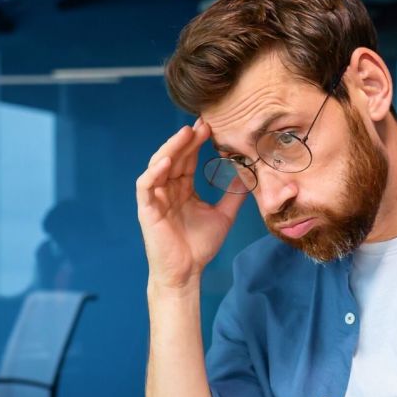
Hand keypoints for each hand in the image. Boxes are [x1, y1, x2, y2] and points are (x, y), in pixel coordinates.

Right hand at [136, 118, 246, 287]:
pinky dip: (154, 171)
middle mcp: (167, 189)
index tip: (212, 127)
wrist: (187, 273)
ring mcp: (155, 198)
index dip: (198, 143)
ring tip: (186, 134)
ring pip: (159, 165)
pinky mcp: (146, 209)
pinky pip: (146, 185)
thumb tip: (250, 176)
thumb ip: (234, 195)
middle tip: (203, 124)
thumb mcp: (224, 215)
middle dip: (187, 140)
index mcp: (182, 189)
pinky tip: (167, 161)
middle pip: (174, 157)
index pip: (188, 159)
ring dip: (171, 148)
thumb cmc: (200, 246)